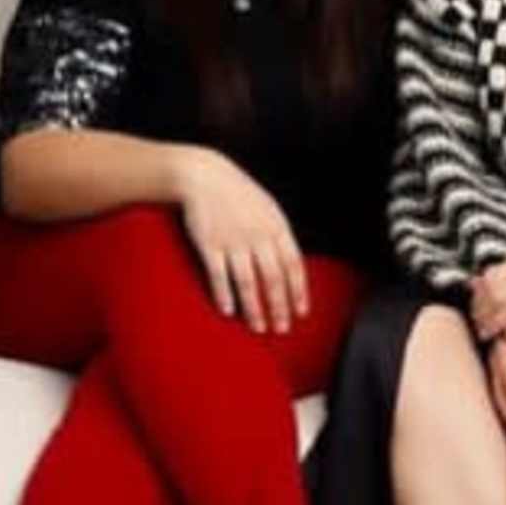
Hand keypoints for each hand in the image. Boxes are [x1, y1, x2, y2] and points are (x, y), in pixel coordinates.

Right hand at [170, 147, 309, 334]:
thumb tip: (290, 266)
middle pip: (273, 279)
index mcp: (275, 227)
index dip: (299, 292)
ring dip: (254, 309)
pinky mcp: (210, 244)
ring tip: (258, 327)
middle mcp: (257, 236)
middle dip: (279, 307)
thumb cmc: (237, 194)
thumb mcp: (268, 209)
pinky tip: (228, 310)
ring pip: (247, 282)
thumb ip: (280, 236)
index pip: (294, 265)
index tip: (301, 312)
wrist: (204, 176)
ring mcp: (233, 241)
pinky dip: (224, 295)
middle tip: (281, 328)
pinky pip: (219, 276)